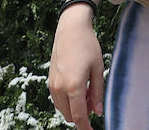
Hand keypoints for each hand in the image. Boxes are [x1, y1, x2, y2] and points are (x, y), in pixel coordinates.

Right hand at [48, 8, 103, 128]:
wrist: (70, 29)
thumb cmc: (87, 46)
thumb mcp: (98, 69)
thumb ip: (98, 92)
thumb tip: (98, 112)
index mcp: (74, 86)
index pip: (79, 116)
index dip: (86, 127)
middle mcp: (60, 88)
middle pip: (70, 115)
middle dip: (83, 114)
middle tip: (94, 97)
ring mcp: (53, 85)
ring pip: (63, 109)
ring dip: (75, 107)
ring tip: (87, 88)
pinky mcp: (50, 81)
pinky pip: (58, 100)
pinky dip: (68, 100)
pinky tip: (78, 86)